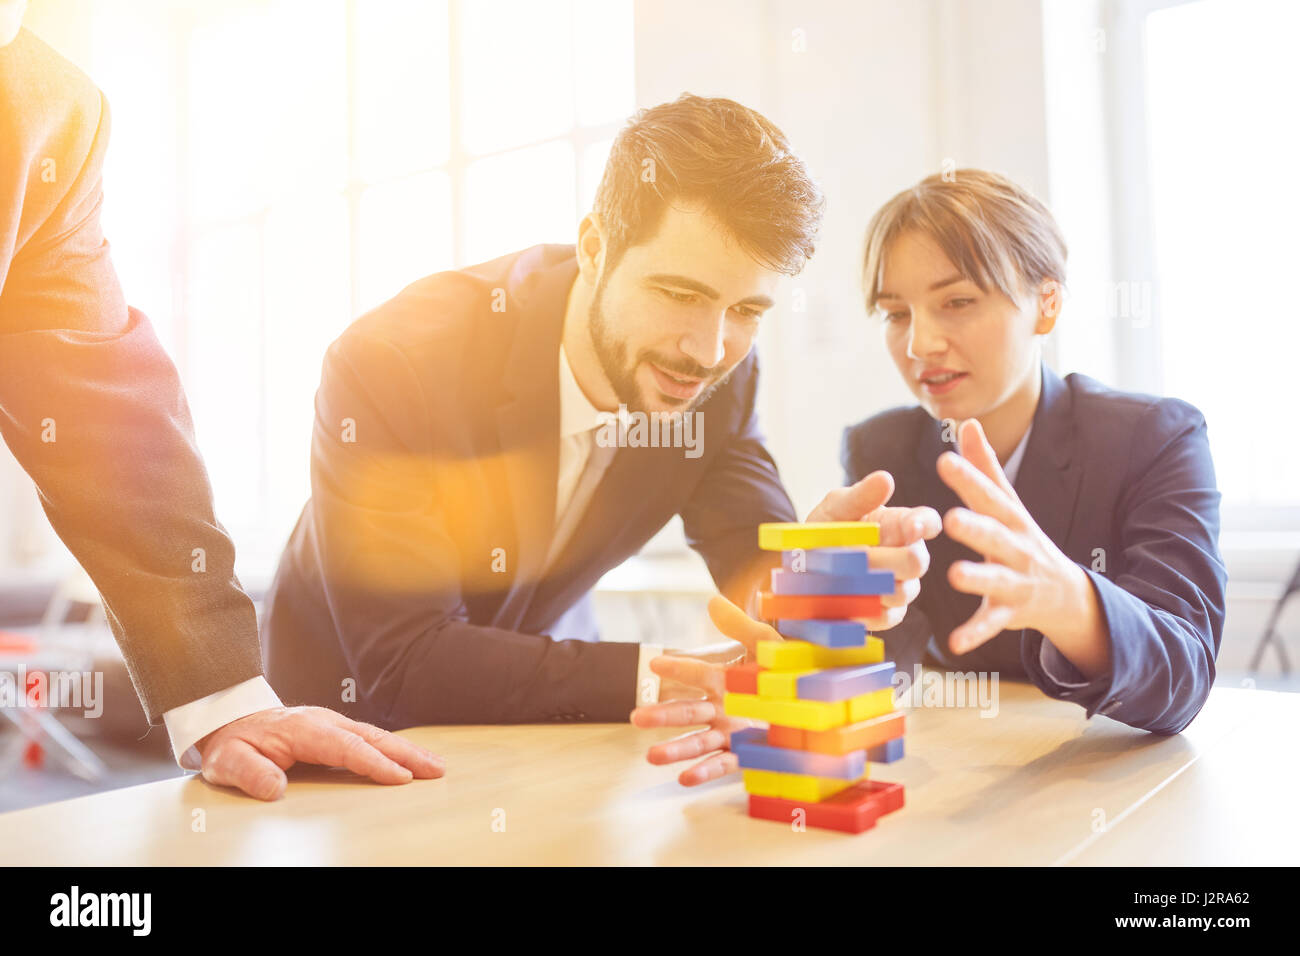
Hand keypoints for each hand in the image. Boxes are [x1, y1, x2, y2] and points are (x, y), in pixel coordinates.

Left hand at [194, 705, 445, 800]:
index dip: (375, 763)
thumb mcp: (227, 761)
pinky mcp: (335, 730)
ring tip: (434, 765)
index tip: (400, 777)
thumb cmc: (231, 743)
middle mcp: (323, 722)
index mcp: (303, 729)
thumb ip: (250, 773)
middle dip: (406, 754)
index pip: (346, 748)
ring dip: (407, 750)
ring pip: (376, 736)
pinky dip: (394, 748)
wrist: (229, 720)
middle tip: (435, 769)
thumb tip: (276, 789)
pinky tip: (410, 758)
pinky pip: (369, 738)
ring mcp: (332, 724)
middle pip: (372, 737)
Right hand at [630, 595, 778, 784]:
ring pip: (698, 742)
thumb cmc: (787, 671)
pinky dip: (703, 772)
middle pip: (688, 711)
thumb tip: (712, 601)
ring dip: (674, 749)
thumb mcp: (766, 644)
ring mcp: (731, 733)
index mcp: (724, 681)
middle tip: (637, 717)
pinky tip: (684, 778)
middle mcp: (721, 708)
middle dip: (662, 715)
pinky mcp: (744, 754)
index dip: (678, 668)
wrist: (814, 705)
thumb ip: (739, 626)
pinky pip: (722, 765)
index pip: (696, 673)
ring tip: (651, 756)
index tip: (655, 662)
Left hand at [805, 470, 941, 630]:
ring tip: (846, 578)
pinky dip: (867, 611)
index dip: (924, 525)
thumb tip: (885, 478)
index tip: (910, 527)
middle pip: (918, 561)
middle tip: (858, 556)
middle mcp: (907, 555)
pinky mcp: (889, 613)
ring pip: (904, 591)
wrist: (800, 569)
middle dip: (887, 560)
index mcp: (900, 524)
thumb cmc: (826, 531)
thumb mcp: (835, 508)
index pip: (927, 522)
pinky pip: (889, 616)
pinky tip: (848, 603)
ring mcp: (901, 586)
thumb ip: (860, 496)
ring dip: (873, 585)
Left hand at [937, 418, 1103, 666]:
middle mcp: (1017, 548)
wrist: (1066, 594)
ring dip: (978, 578)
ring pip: (997, 580)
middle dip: (976, 527)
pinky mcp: (1011, 613)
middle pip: (997, 536)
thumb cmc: (1023, 539)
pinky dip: (974, 634)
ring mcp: (1017, 581)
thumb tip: (967, 423)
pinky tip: (954, 643)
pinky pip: (991, 624)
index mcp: (1011, 519)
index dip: (970, 478)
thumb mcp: (1008, 503)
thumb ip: (985, 466)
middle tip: (950, 518)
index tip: (944, 458)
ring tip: (954, 576)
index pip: (990, 495)